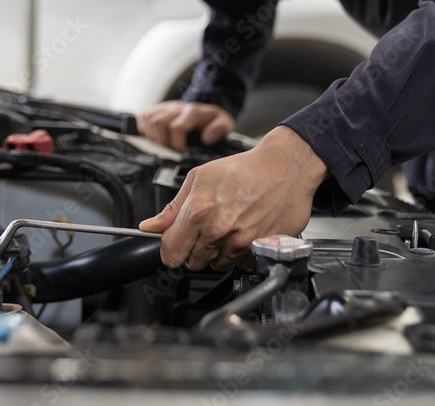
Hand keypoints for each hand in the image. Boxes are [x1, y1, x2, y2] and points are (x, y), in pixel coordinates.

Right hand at [137, 101, 233, 151]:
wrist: (207, 110)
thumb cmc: (214, 120)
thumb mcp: (225, 124)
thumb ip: (219, 130)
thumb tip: (206, 139)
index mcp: (193, 112)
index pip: (176, 127)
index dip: (176, 144)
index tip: (182, 152)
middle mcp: (178, 107)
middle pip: (158, 122)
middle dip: (162, 141)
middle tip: (171, 149)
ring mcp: (167, 107)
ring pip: (149, 118)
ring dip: (153, 136)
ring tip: (163, 144)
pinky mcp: (159, 109)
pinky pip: (144, 115)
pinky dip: (145, 128)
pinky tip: (154, 136)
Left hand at [139, 126, 326, 270]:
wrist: (283, 169)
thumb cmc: (243, 169)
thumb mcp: (199, 178)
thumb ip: (173, 208)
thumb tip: (150, 226)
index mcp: (199, 212)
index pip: (170, 253)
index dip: (171, 248)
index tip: (175, 243)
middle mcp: (218, 231)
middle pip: (192, 263)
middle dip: (194, 249)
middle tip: (206, 229)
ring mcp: (240, 243)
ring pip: (216, 266)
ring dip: (217, 253)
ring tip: (227, 228)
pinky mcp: (259, 250)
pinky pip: (240, 265)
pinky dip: (239, 254)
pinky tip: (243, 234)